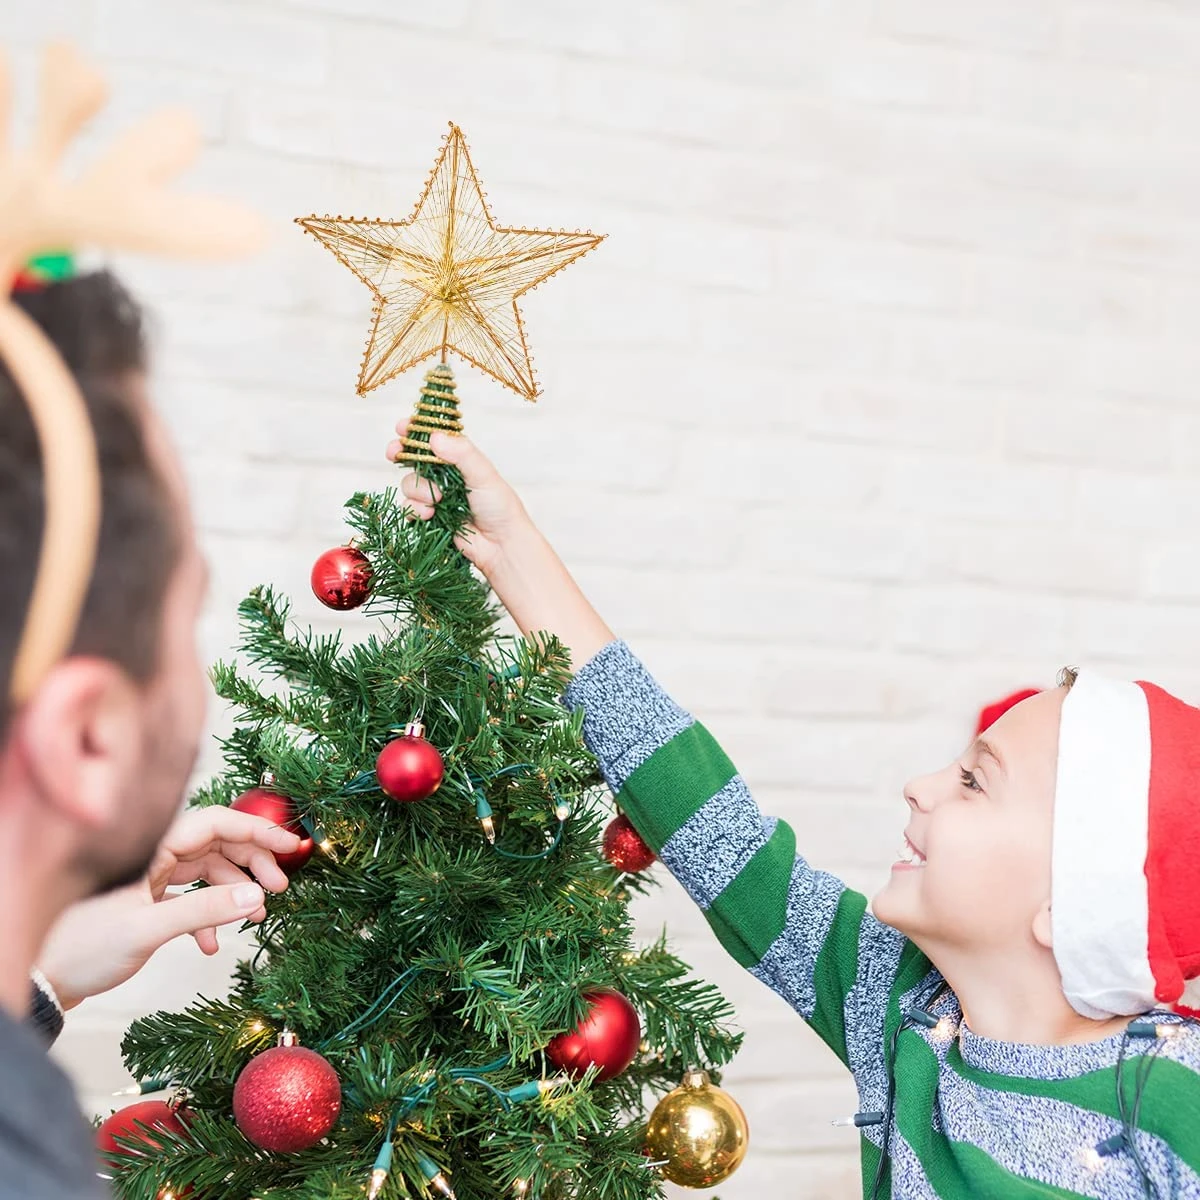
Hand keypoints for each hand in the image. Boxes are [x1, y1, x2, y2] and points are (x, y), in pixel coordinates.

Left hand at [38, 807, 300, 1009]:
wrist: (44, 982)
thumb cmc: (82, 949)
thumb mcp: (148, 928)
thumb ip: (204, 909)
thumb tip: (255, 896)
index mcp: (152, 848)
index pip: (216, 823)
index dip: (257, 830)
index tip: (291, 845)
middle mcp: (154, 856)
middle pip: (217, 844)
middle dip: (252, 863)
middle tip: (278, 887)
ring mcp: (151, 878)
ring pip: (207, 871)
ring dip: (234, 892)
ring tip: (254, 917)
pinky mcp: (148, 901)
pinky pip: (191, 897)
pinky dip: (208, 915)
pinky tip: (211, 943)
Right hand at [388, 428, 532, 577]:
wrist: (501, 546)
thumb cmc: (500, 508)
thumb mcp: (484, 475)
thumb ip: (462, 454)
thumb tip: (434, 437)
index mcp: (460, 460)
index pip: (434, 439)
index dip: (416, 432)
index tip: (402, 427)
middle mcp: (445, 476)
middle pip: (414, 459)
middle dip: (402, 454)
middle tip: (394, 453)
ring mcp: (436, 496)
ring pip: (409, 484)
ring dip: (417, 490)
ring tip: (435, 501)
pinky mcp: (429, 517)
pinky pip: (408, 507)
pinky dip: (414, 509)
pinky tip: (429, 515)